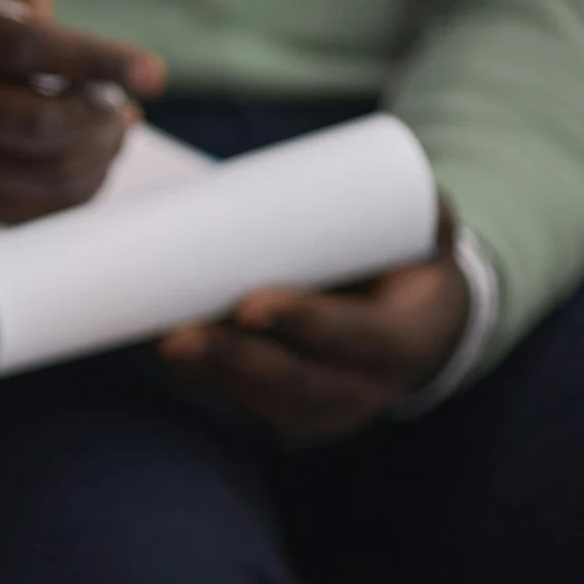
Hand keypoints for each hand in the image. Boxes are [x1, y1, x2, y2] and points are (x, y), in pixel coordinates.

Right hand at [0, 0, 166, 222]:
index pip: (27, 50)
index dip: (95, 60)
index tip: (152, 73)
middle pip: (39, 123)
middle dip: (99, 114)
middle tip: (122, 101)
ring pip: (51, 171)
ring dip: (102, 146)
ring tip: (113, 120)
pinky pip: (47, 206)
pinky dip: (87, 179)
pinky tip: (91, 148)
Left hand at [158, 224, 469, 439]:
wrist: (415, 322)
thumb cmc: (410, 260)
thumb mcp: (428, 233)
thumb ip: (423, 207)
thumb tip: (400, 172)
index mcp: (405, 343)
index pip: (354, 338)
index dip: (303, 324)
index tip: (251, 304)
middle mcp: (365, 389)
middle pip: (292, 382)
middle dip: (231, 359)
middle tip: (179, 333)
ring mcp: (323, 409)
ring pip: (256, 398)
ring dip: (203, 373)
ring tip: (156, 340)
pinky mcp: (285, 411)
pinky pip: (238, 402)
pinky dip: (199, 380)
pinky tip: (156, 356)